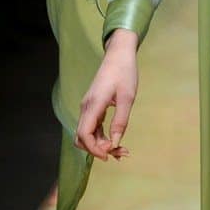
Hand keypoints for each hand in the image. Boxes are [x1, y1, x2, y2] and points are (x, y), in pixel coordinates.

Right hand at [75, 31, 137, 160]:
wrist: (118, 55)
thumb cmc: (125, 73)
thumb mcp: (127, 98)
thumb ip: (121, 121)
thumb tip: (116, 143)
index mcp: (93, 105)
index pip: (84, 134)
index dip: (94, 149)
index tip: (110, 155)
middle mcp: (86, 108)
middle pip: (82, 137)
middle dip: (97, 150)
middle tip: (119, 153)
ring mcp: (88, 108)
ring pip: (86, 134)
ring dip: (100, 145)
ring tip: (121, 150)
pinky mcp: (92, 107)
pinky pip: (92, 127)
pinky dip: (101, 137)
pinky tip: (115, 142)